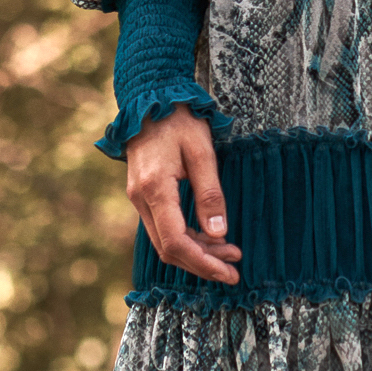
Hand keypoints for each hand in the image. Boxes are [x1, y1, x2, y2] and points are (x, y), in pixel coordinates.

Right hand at [126, 105, 241, 284]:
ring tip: (228, 253)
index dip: (203, 262)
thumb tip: (220, 233)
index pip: (176, 242)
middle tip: (233, 268)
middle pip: (169, 249)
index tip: (228, 271)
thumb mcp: (202, 152)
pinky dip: (185, 239)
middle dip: (202, 263)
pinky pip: (162, 228)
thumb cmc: (179, 120)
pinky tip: (208, 237)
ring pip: (164, 241)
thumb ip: (210, 193)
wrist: (150, 99)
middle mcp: (141, 199)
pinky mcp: (143, 195)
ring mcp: (138, 198)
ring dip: (196, 252)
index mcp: (155, 188)